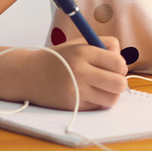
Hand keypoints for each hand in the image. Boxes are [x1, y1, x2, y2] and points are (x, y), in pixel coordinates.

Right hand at [0, 38, 127, 110]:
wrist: (29, 74)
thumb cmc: (59, 58)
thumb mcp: (79, 44)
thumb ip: (103, 46)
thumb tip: (122, 60)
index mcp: (83, 53)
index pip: (118, 62)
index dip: (120, 65)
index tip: (114, 66)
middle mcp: (80, 72)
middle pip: (119, 83)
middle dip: (119, 82)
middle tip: (112, 79)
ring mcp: (77, 91)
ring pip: (112, 99)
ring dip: (111, 94)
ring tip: (102, 87)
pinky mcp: (73, 106)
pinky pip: (98, 106)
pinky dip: (98, 101)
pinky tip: (88, 94)